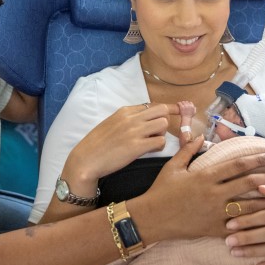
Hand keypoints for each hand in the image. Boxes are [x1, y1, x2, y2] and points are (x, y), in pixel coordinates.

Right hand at [63, 103, 177, 184]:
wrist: (86, 159)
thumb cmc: (97, 144)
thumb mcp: (111, 123)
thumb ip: (127, 119)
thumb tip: (143, 118)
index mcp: (125, 111)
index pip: (152, 105)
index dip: (167, 109)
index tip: (178, 110)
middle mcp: (131, 118)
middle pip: (162, 110)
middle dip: (167, 120)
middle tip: (160, 132)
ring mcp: (134, 132)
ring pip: (163, 124)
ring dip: (162, 134)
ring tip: (152, 143)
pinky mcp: (136, 147)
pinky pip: (160, 142)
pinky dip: (159, 146)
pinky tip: (150, 150)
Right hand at [135, 143, 264, 241]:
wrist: (152, 218)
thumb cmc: (161, 190)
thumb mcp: (173, 166)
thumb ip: (189, 149)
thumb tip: (201, 136)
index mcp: (205, 176)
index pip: (237, 165)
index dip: (256, 159)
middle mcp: (214, 194)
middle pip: (248, 184)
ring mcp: (215, 213)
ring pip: (249, 206)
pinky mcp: (214, 229)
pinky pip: (238, 226)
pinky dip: (254, 223)